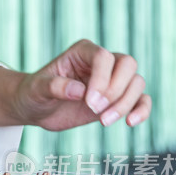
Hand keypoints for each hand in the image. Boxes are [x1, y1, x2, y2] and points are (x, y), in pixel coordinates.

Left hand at [0, 40, 151, 130]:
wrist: (36, 108)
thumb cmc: (34, 93)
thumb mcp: (37, 89)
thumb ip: (55, 87)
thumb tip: (79, 91)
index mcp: (83, 52)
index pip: (104, 57)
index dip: (102, 79)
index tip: (89, 102)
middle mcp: (101, 62)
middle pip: (128, 65)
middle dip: (116, 90)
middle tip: (95, 111)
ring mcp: (112, 80)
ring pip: (136, 83)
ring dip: (125, 104)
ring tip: (103, 121)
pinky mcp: (116, 98)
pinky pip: (141, 99)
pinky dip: (141, 110)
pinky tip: (131, 123)